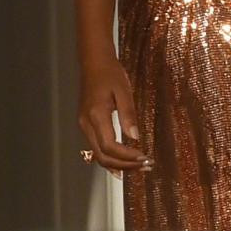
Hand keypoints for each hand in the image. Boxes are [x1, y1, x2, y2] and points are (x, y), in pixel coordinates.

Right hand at [77, 51, 148, 172]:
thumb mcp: (124, 91)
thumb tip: (135, 137)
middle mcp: (86, 124)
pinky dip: (110, 158)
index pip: (110, 146)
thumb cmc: (110, 74)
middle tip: (146, 166)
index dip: (127, 156)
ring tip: (138, 167)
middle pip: (103, 156)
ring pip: (98, 155)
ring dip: (118, 164)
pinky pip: (97, 149)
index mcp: (96, 115)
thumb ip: (128, 114)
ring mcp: (84, 126)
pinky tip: (123, 163)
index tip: (145, 158)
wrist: (94, 63)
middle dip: (124, 165)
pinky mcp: (87, 126)